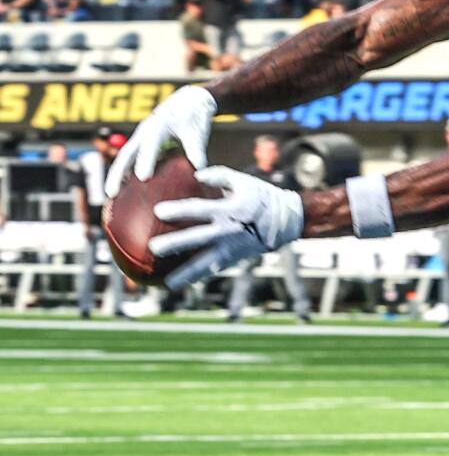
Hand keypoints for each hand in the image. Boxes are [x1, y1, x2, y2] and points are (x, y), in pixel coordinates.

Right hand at [107, 85, 216, 195]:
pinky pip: (132, 161)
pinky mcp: (142, 145)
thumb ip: (196, 150)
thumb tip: (200, 171)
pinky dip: (126, 174)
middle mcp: (144, 132)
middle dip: (118, 174)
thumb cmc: (193, 117)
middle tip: (111, 193)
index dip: (145, 160)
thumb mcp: (196, 132)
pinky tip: (125, 192)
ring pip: (125, 159)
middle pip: (126, 155)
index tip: (142, 177)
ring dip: (117, 176)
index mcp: (158, 126)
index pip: (150, 144)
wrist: (188, 102)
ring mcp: (141, 139)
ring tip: (110, 197)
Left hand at [151, 167, 304, 290]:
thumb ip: (219, 174)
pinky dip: (197, 276)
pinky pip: (213, 269)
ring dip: (186, 274)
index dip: (179, 210)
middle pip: (197, 239)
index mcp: (230, 209)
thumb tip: (196, 173)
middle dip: (175, 244)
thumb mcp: (244, 180)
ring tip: (169, 282)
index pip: (199, 209)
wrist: (289, 221)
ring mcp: (232, 248)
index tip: (158, 211)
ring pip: (206, 263)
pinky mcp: (235, 259)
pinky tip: (181, 282)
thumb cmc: (262, 196)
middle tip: (153, 248)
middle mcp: (229, 231)